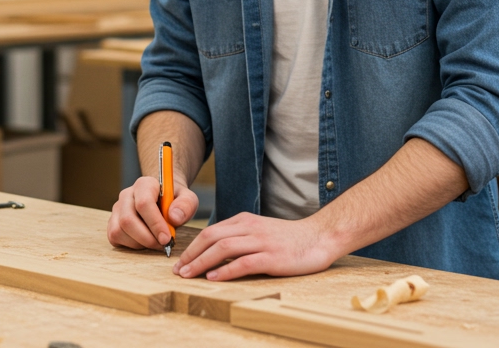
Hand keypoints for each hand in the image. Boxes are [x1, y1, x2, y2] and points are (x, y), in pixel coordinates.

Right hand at [107, 175, 198, 250]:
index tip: (167, 238)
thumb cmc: (175, 201)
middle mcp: (127, 195)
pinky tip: (144, 241)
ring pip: (119, 231)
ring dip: (139, 243)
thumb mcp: (188, 199)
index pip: (143, 203)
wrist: (164, 202)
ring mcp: (117, 209)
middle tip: (162, 244)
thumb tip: (174, 217)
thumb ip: (185, 205)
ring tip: (155, 241)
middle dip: (147, 238)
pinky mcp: (112, 222)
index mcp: (144, 184)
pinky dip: (130, 245)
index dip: (155, 223)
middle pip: (128, 220)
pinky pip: (115, 237)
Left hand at [172, 212, 343, 280]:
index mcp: (245, 220)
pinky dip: (225, 270)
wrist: (320, 237)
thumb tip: (215, 251)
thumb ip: (240, 236)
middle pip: (212, 237)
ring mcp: (261, 241)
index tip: (181, 261)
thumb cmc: (289, 238)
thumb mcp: (261, 230)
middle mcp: (250, 228)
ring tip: (189, 275)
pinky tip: (214, 277)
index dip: (193, 246)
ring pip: (223, 248)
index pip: (211, 231)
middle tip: (179, 270)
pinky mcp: (272, 257)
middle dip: (191, 254)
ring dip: (202, 262)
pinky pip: (243, 262)